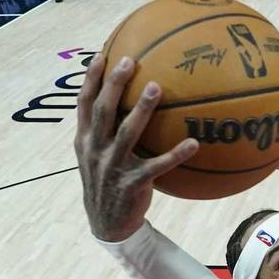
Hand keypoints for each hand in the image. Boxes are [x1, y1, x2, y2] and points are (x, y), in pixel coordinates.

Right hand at [75, 54, 198, 241]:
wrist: (107, 224)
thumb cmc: (107, 180)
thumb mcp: (96, 155)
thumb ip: (104, 130)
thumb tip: (124, 100)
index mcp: (85, 140)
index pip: (84, 104)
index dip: (91, 79)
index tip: (102, 54)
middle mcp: (95, 150)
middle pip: (103, 111)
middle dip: (114, 84)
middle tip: (129, 60)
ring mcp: (112, 167)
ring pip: (127, 133)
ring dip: (142, 110)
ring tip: (157, 87)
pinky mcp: (132, 183)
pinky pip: (157, 166)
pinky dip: (175, 154)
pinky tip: (194, 144)